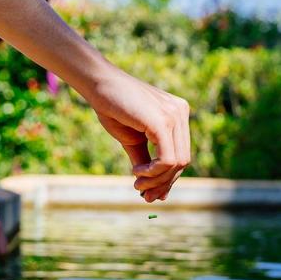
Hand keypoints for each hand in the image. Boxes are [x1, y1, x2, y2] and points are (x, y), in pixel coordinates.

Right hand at [91, 70, 190, 202]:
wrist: (98, 84)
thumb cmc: (113, 108)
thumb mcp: (134, 140)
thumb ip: (147, 162)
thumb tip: (156, 192)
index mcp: (177, 115)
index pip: (181, 155)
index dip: (167, 178)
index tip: (149, 194)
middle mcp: (181, 112)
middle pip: (182, 161)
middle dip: (163, 183)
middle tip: (143, 195)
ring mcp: (175, 115)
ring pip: (177, 163)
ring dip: (156, 180)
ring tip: (137, 184)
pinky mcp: (163, 121)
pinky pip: (167, 159)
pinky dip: (153, 172)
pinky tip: (137, 172)